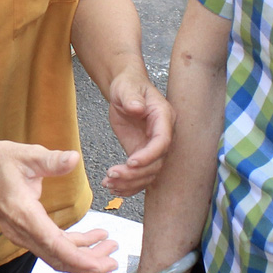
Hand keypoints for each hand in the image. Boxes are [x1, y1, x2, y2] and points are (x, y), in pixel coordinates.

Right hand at [0, 138, 118, 272]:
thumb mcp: (26, 155)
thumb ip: (51, 160)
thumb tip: (74, 159)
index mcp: (24, 215)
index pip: (57, 247)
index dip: (83, 259)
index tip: (105, 262)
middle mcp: (22, 231)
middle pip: (59, 260)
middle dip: (89, 263)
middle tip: (115, 258)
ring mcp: (22, 234)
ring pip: (57, 256)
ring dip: (84, 256)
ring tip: (110, 246)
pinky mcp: (24, 232)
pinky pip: (52, 247)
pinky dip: (73, 246)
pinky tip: (93, 237)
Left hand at [102, 70, 172, 195]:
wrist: (125, 89)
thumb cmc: (129, 85)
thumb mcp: (127, 87)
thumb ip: (132, 97)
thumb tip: (137, 107)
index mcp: (163, 118)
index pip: (162, 142)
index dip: (149, 155)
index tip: (130, 162)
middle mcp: (162, 135)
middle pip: (156, 163)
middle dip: (135, 173)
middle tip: (113, 175)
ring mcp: (152, 146)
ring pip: (148, 174)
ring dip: (130, 183)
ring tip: (109, 183)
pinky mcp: (141, 153)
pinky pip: (139, 174)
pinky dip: (128, 185)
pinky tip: (114, 187)